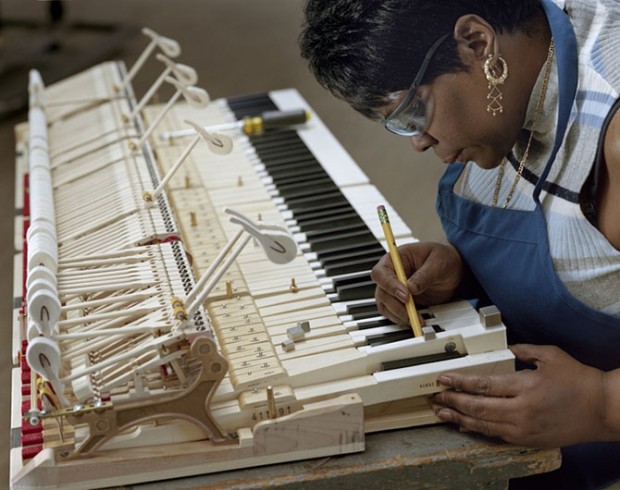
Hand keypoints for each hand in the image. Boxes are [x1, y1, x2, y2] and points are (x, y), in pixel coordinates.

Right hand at [371, 241, 462, 324]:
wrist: (453, 269)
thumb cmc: (443, 258)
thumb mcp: (438, 263)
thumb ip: (424, 275)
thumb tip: (411, 288)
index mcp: (396, 259)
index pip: (381, 272)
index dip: (390, 285)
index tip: (405, 296)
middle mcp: (391, 274)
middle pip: (382, 291)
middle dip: (396, 305)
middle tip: (413, 313)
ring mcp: (394, 289)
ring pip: (385, 305)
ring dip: (399, 314)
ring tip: (416, 320)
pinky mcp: (400, 302)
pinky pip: (393, 313)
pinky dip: (402, 319)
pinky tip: (415, 320)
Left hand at [431, 344, 606, 447]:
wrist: (603, 409)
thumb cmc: (578, 379)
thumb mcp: (550, 355)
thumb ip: (522, 350)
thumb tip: (502, 348)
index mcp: (526, 386)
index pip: (484, 385)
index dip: (460, 382)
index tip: (443, 379)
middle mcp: (522, 410)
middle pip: (478, 407)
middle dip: (453, 401)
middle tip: (435, 396)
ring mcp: (525, 429)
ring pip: (484, 425)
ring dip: (459, 418)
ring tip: (442, 412)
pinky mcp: (529, 440)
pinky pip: (497, 436)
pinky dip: (477, 430)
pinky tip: (465, 425)